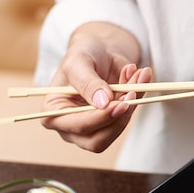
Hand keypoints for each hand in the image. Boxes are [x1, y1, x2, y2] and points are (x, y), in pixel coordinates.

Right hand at [40, 23, 150, 151]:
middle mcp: (71, 127)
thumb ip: (88, 82)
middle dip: (117, 119)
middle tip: (132, 95)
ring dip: (132, 104)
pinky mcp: (114, 122)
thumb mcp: (79, 62)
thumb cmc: (83, 55)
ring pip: (116, 129)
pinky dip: (139, 98)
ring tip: (138, 76)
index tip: (119, 104)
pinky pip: (128, 117)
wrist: (100, 51)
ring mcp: (94, 128)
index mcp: (54, 113)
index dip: (99, 119)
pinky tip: (139, 77)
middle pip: (97, 141)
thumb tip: (103, 103)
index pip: (76, 127)